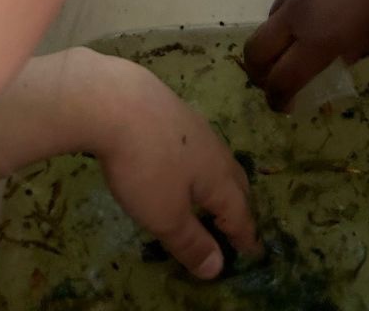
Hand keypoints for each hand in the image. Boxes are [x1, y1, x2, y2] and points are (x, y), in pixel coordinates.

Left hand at [91, 58, 259, 279]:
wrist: (116, 100)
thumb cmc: (145, 165)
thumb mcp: (165, 215)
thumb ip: (191, 242)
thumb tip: (218, 268)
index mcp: (217, 177)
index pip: (239, 212)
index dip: (245, 235)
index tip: (253, 251)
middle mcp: (213, 148)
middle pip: (235, 180)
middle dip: (239, 205)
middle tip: (238, 224)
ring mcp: (193, 124)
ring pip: (216, 157)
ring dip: (220, 180)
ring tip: (212, 192)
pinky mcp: (171, 110)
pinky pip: (195, 142)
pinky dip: (198, 160)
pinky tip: (181, 159)